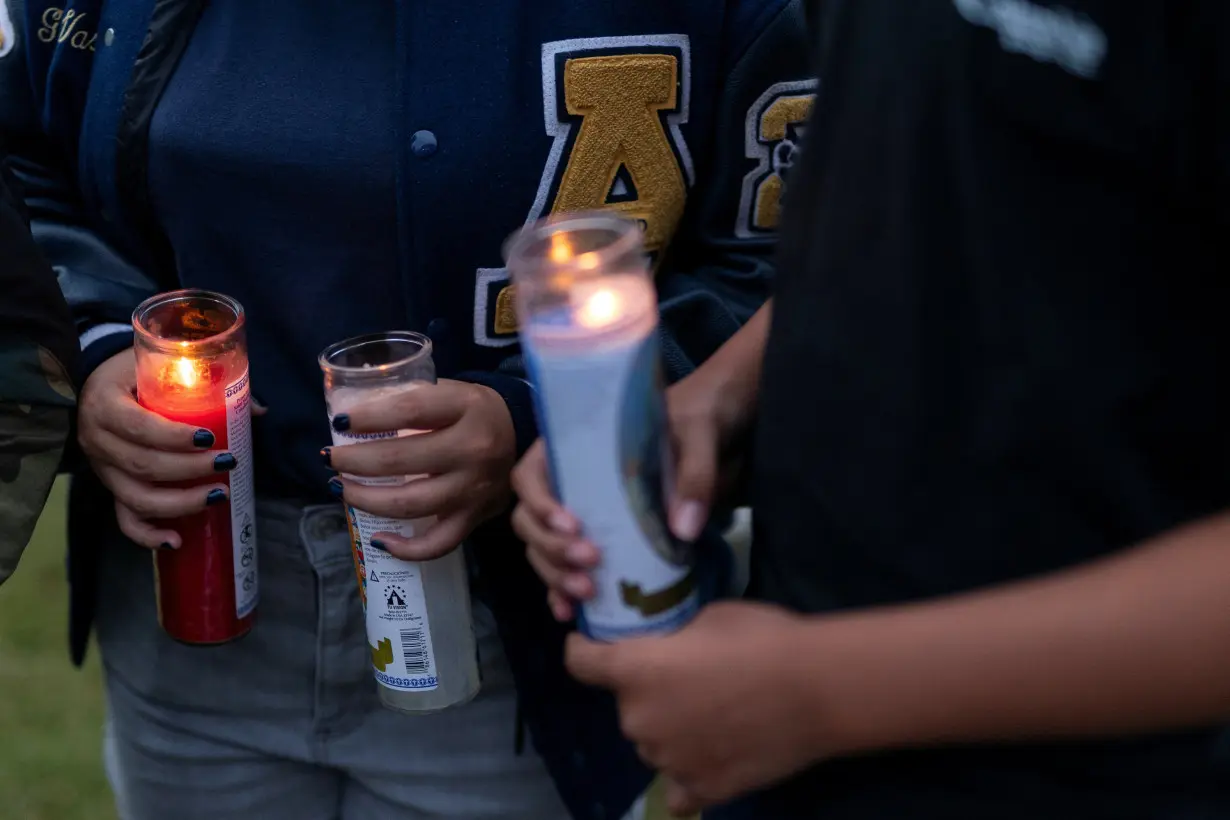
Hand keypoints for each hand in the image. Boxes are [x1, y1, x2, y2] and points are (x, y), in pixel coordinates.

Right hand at [78, 348, 264, 549]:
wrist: (102, 384)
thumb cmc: (138, 372)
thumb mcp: (164, 365)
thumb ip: (208, 382)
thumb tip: (257, 410)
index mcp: (105, 403)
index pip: (138, 427)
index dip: (174, 437)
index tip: (211, 438)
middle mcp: (97, 439)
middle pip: (142, 466)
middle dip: (190, 470)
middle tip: (227, 463)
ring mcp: (102, 469)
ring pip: (136, 498)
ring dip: (180, 503)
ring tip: (218, 495)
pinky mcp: (111, 487)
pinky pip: (125, 518)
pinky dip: (148, 535)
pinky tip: (176, 540)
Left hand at [324, 379, 515, 560]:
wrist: (524, 436)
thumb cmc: (475, 411)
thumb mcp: (451, 391)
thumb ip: (410, 398)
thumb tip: (353, 415)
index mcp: (466, 408)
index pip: (408, 411)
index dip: (368, 418)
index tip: (340, 422)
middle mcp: (472, 449)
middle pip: (400, 460)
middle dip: (354, 461)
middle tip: (331, 458)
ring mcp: (474, 488)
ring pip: (409, 504)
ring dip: (365, 499)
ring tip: (341, 489)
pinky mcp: (475, 517)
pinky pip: (438, 543)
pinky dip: (405, 549)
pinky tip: (378, 540)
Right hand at [511, 370, 749, 620]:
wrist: (721, 430)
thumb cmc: (698, 419)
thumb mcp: (699, 434)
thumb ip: (694, 473)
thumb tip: (683, 529)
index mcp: (576, 446)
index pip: (531, 475)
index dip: (540, 503)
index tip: (573, 524)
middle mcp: (569, 482)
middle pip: (530, 521)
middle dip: (552, 548)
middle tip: (591, 561)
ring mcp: (581, 513)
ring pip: (543, 549)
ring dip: (556, 575)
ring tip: (588, 592)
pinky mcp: (600, 538)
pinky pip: (567, 568)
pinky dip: (564, 592)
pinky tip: (573, 613)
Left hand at [567, 602, 824, 815]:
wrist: (817, 688)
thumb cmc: (762, 639)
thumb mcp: (708, 618)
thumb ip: (674, 639)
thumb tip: (672, 649)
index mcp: (635, 671)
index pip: (580, 663)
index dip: (584, 652)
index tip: (592, 648)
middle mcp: (639, 720)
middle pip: (627, 706)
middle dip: (649, 693)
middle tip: (691, 681)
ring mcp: (668, 761)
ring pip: (655, 743)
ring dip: (672, 731)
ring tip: (717, 716)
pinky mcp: (702, 789)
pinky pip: (680, 788)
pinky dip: (689, 774)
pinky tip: (711, 758)